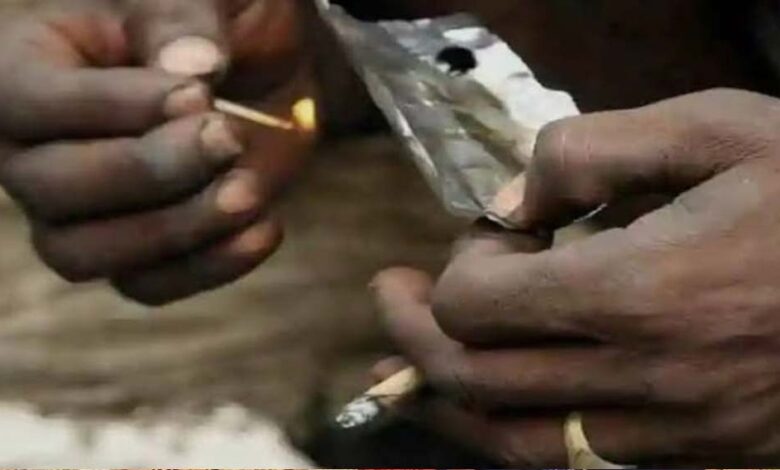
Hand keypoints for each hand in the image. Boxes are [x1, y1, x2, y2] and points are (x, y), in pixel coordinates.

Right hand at [0, 0, 317, 304]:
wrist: (262, 71)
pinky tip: (265, 227)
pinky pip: (148, 284)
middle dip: (149, 170)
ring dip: (177, 229)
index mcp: (31, 66)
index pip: (32, 102)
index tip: (199, 93)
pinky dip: (208, 266)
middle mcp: (37, 148)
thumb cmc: (216, 21)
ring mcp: (81, 211)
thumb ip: (184, 21)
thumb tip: (190, 68)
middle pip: (52, 189)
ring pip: (88, 253)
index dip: (116, 107)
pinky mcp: (138, 252)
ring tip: (248, 191)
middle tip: (227, 137)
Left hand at [373, 89, 779, 466]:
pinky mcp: (698, 457)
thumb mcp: (718, 130)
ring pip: (513, 440)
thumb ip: (593, 150)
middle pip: (477, 378)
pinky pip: (574, 459)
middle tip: (389, 296)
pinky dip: (514, 430)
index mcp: (640, 291)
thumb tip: (515, 196)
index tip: (491, 235)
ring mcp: (671, 432)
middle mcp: (644, 377)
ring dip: (448, 398)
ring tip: (406, 363)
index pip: (479, 305)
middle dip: (417, 333)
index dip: (459, 266)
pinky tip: (495, 401)